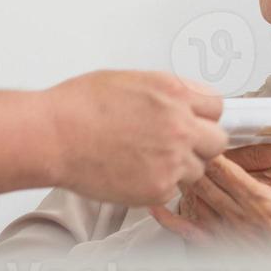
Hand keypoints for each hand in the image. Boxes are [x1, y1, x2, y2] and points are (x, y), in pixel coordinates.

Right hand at [43, 71, 227, 205]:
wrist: (53, 135)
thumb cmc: (79, 106)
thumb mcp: (131, 80)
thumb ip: (167, 91)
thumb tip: (187, 99)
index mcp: (175, 93)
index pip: (217, 107)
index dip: (204, 116)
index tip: (196, 122)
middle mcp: (180, 125)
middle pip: (217, 141)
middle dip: (200, 144)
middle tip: (177, 145)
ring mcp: (172, 159)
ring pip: (197, 169)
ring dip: (180, 167)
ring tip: (146, 160)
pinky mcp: (158, 188)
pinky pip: (173, 190)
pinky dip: (158, 185)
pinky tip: (133, 173)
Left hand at [151, 128, 270, 258]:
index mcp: (258, 199)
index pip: (224, 170)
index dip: (207, 151)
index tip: (197, 133)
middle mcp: (238, 216)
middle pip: (203, 183)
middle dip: (189, 162)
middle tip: (176, 142)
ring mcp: (228, 233)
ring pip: (195, 203)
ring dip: (180, 183)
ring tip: (166, 163)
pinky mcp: (223, 247)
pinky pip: (190, 233)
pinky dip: (172, 220)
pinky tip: (157, 208)